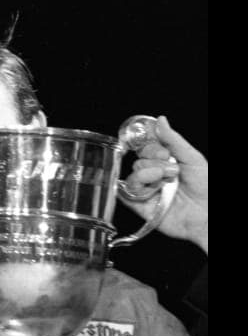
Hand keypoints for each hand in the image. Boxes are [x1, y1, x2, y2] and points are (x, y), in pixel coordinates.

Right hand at [122, 115, 207, 252]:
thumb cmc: (206, 188)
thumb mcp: (193, 158)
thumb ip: (173, 139)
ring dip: (149, 176)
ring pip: (133, 176)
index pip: (146, 148)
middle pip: (139, 161)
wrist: (208, 215)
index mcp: (166, 163)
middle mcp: (155, 175)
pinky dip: (138, 189)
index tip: (165, 154)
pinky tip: (152, 190)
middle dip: (154, 164)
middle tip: (172, 171)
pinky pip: (127, 193)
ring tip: (165, 182)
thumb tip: (160, 120)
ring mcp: (148, 190)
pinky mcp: (141, 205)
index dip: (152, 149)